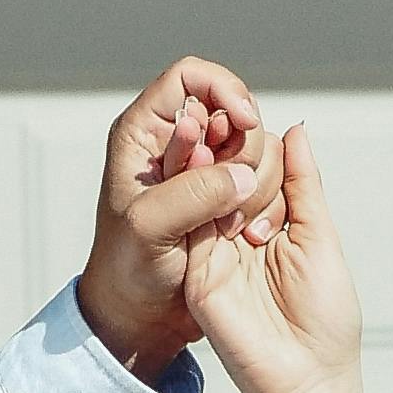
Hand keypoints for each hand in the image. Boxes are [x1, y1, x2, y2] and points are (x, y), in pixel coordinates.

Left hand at [76, 56, 272, 381]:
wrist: (140, 315)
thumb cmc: (127, 270)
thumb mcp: (149, 228)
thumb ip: (193, 192)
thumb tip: (242, 174)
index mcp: (144, 133)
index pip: (191, 76)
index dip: (223, 90)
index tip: (243, 122)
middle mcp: (175, 144)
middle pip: (233, 109)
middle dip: (245, 146)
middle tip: (236, 189)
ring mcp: (204, 171)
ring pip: (254, 145)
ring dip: (257, 180)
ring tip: (230, 222)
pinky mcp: (225, 198)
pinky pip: (262, 180)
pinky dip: (264, 200)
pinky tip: (244, 231)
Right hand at [180, 121, 361, 392]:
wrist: (309, 380)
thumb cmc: (327, 319)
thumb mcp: (319, 238)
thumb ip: (304, 186)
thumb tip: (294, 129)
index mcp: (268, 226)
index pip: (252, 170)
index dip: (251, 141)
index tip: (247, 111)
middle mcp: (235, 237)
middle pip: (222, 177)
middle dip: (222, 142)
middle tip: (225, 108)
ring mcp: (212, 256)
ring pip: (201, 195)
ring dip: (201, 157)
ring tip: (205, 117)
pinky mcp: (197, 276)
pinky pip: (188, 226)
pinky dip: (191, 191)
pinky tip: (196, 158)